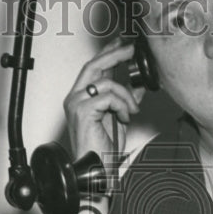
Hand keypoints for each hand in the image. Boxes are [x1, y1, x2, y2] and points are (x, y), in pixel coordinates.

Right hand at [65, 41, 144, 167]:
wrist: (96, 170)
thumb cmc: (102, 150)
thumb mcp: (119, 118)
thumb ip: (124, 100)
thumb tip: (137, 85)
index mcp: (82, 97)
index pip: (94, 68)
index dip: (108, 52)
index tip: (123, 42)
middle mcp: (76, 98)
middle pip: (94, 65)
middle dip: (115, 54)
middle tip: (132, 49)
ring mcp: (77, 103)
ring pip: (106, 82)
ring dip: (126, 94)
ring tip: (131, 110)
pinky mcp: (83, 111)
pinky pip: (109, 97)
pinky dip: (122, 105)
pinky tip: (124, 117)